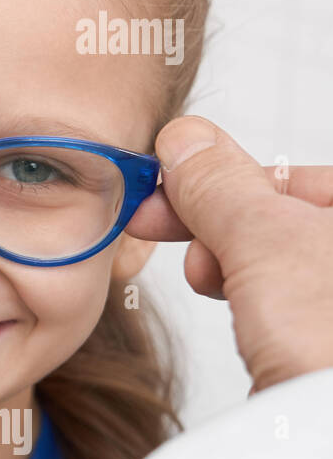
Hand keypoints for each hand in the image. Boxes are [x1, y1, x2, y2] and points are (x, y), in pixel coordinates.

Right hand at [126, 116, 332, 393]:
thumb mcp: (265, 240)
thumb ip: (222, 186)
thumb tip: (187, 141)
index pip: (296, 177)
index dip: (220, 182)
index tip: (162, 193)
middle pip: (290, 221)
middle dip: (222, 228)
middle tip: (165, 233)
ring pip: (288, 267)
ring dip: (234, 267)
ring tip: (209, 284)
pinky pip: (295, 309)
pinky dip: (257, 306)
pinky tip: (238, 317)